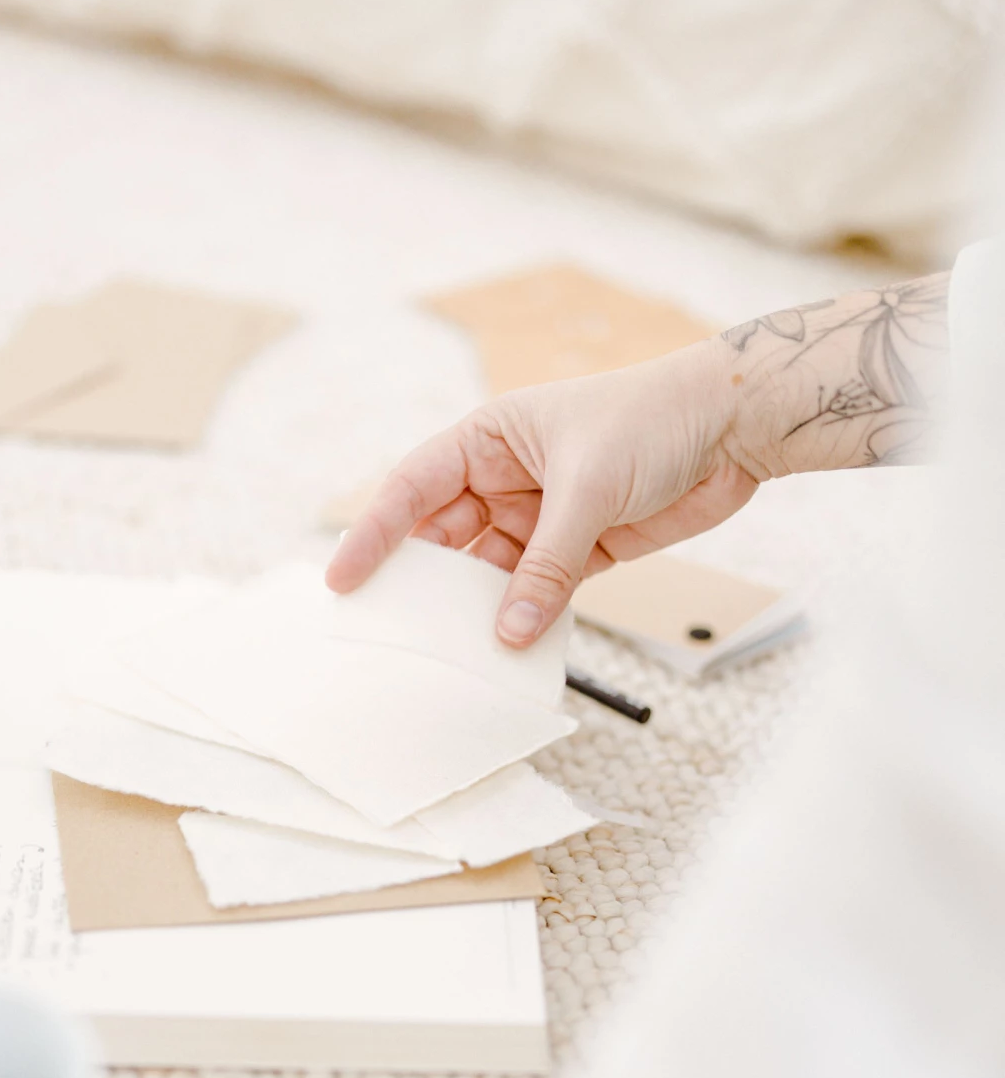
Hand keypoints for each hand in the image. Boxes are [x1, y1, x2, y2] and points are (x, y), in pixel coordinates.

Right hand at [326, 337, 753, 647]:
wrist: (734, 426)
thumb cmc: (652, 421)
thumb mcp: (587, 487)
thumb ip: (546, 565)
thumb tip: (508, 632)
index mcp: (489, 439)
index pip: (413, 488)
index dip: (374, 534)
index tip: (343, 580)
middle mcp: (505, 479)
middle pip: (444, 541)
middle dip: (422, 587)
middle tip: (391, 635)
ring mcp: (541, 518)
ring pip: (490, 576)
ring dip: (477, 614)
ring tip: (453, 656)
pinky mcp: (580, 552)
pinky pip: (537, 594)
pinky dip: (524, 622)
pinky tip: (510, 653)